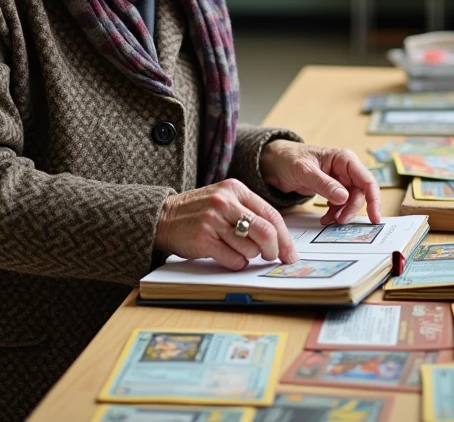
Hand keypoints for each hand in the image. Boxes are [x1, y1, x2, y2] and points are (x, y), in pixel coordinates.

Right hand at [154, 179, 297, 270]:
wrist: (163, 217)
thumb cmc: (199, 213)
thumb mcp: (225, 201)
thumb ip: (249, 212)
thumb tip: (278, 238)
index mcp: (235, 189)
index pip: (272, 214)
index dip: (285, 238)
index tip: (290, 253)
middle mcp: (225, 202)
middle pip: (266, 231)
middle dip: (273, 250)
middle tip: (272, 258)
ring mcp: (213, 220)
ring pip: (250, 248)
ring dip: (250, 256)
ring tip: (238, 251)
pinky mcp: (203, 238)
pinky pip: (234, 259)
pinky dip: (237, 263)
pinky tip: (228, 256)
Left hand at [260, 140, 382, 225]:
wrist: (274, 163)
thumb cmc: (289, 159)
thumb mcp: (304, 171)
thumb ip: (324, 184)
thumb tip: (344, 197)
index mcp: (344, 159)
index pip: (366, 180)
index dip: (373, 199)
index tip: (374, 218)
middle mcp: (346, 169)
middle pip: (360, 194)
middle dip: (351, 209)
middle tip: (339, 221)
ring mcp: (340, 180)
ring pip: (351, 201)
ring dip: (342, 213)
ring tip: (328, 221)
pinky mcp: (332, 189)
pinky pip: (340, 205)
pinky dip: (335, 213)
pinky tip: (325, 218)